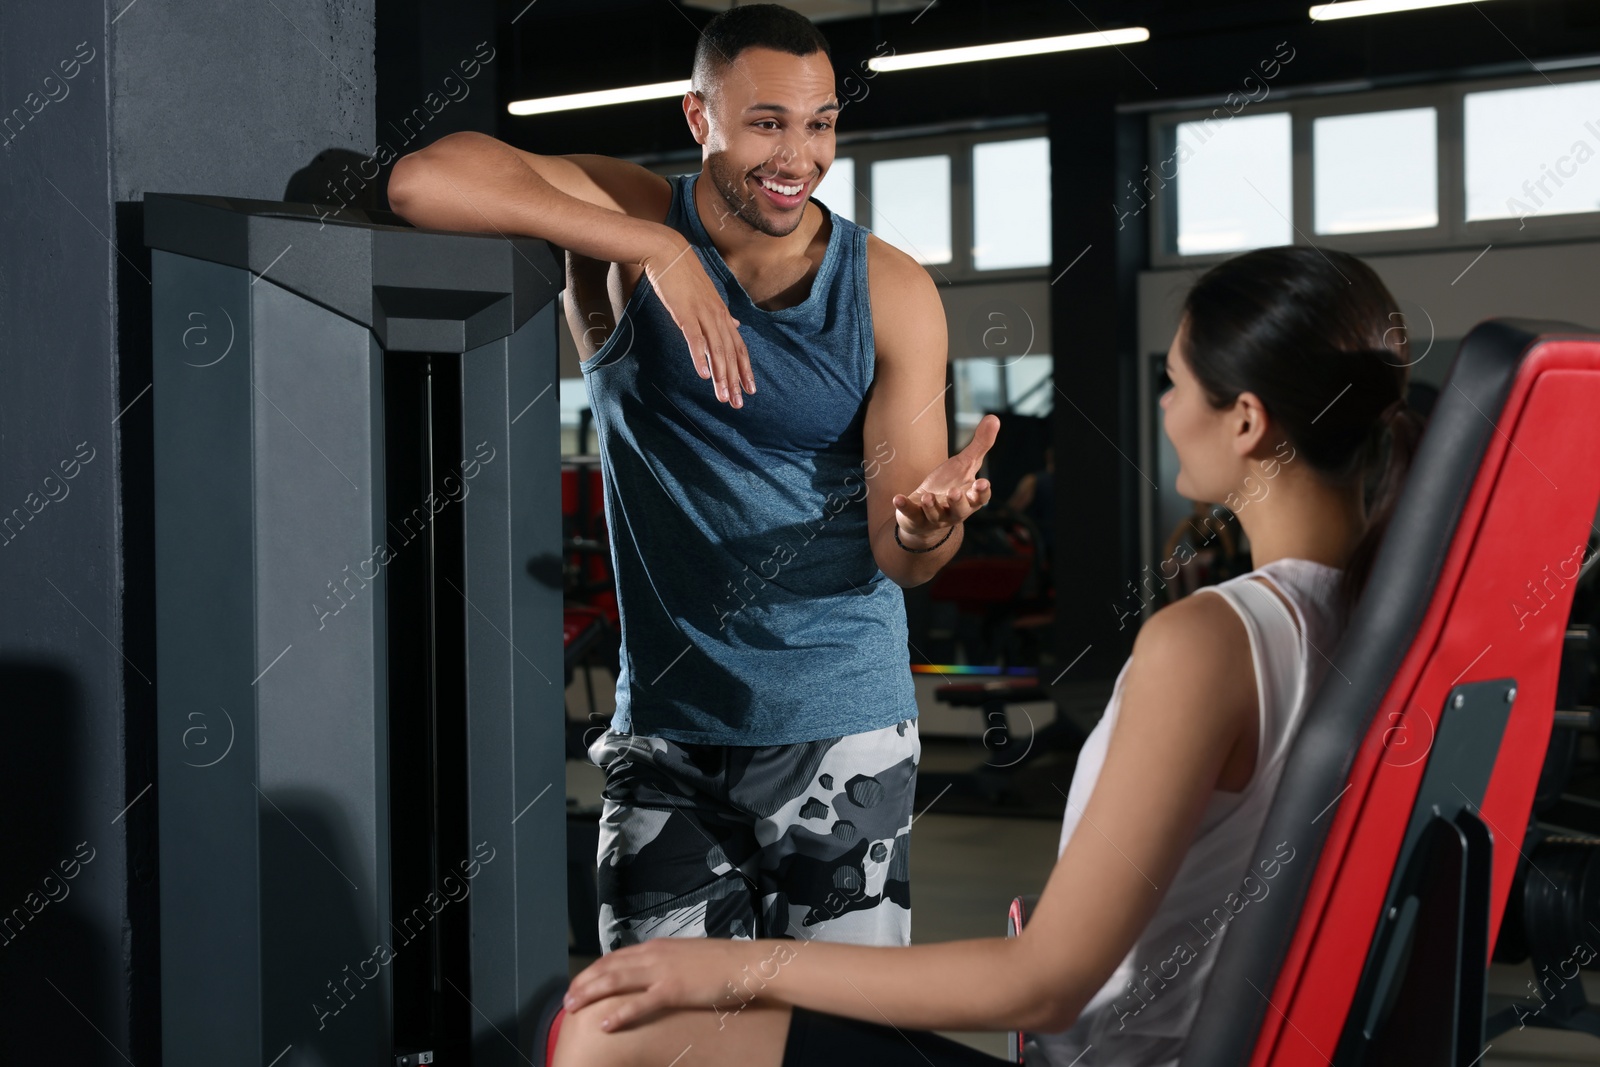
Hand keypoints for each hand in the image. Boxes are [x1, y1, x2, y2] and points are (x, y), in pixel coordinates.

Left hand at [563, 937, 753, 1031]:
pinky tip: (605, 1023)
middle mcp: (654, 955)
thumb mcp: (685, 957)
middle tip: (566, 1000)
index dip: (593, 970)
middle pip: (608, 967)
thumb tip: (651, 975)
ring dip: (591, 994)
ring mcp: (662, 972)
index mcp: (656, 947)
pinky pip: (640, 1003)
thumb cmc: (720, 963)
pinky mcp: (673, 990)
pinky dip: (620, 1013)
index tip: (578, 983)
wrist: (744, 964)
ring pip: (616, 981)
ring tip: (573, 1007)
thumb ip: (665, 963)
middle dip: (584, 983)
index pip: (615, 957)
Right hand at [641, 230, 753, 407]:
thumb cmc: (685, 275)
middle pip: (730, 354)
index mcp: (722, 314)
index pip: (739, 347)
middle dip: (734, 381)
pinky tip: (703, 375)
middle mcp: (717, 316)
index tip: (750, 390)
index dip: (745, 369)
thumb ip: (721, 313)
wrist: (668, 252)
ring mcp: (702, 315)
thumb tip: (735, 323)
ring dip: (721, 376)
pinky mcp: (685, 313)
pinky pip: (695, 339)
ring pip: (716, 350)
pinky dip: (700, 357)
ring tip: (723, 397)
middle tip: (737, 404)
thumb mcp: (707, 295)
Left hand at [893, 413, 999, 544]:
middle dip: (958, 502)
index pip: (980, 498)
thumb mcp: (965, 465)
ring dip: (932, 506)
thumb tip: (995, 418)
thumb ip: (980, 445)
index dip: (982, 492)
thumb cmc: (950, 486)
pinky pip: (911, 515)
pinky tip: (897, 498)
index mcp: (969, 498)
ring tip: (928, 496)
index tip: (983, 483)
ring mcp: (935, 517)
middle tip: (955, 492)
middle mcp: (954, 511)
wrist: (927, 514)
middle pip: (960, 510)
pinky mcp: (916, 519)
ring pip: (936, 515)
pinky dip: (904, 508)